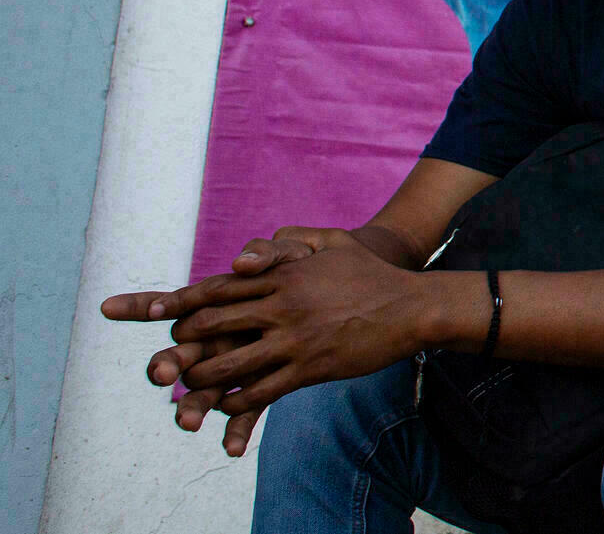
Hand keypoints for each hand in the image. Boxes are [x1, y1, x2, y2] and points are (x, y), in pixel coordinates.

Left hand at [105, 229, 442, 444]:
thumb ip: (292, 240)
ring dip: (203, 379)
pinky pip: (260, 390)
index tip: (150, 313)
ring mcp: (296, 338)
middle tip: (169, 358)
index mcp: (284, 275)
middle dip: (183, 344)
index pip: (219, 287)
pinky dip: (236, 402)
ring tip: (191, 386)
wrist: (411, 307)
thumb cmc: (371, 273)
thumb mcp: (334, 242)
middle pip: (214, 324)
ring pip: (230, 363)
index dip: (180, 301)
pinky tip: (227, 405)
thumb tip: (255, 250)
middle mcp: (283, 305)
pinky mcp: (310, 367)